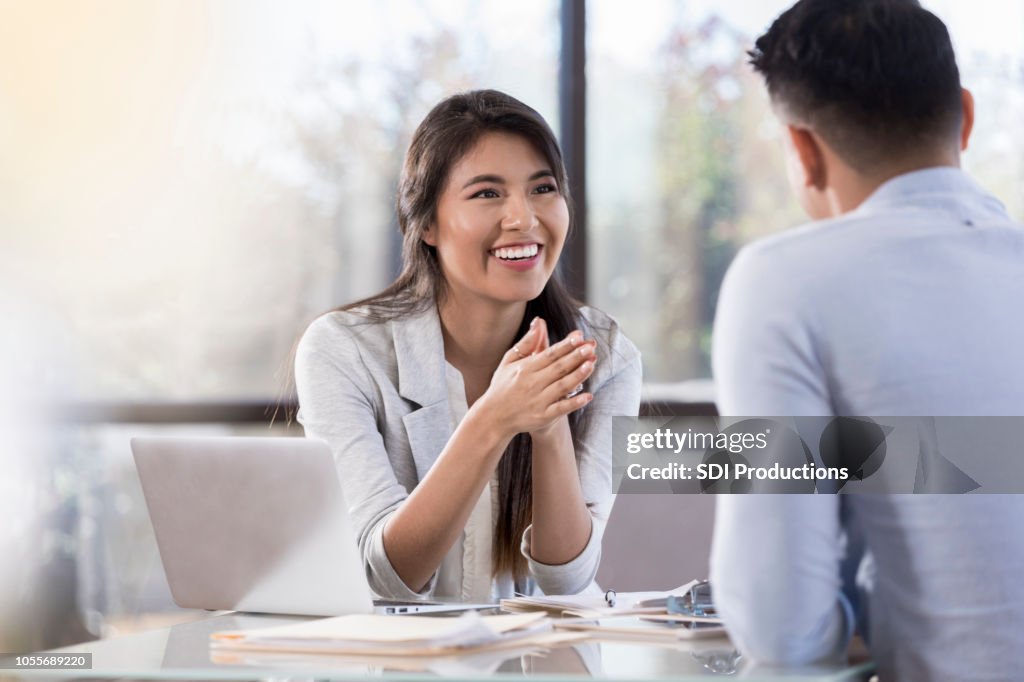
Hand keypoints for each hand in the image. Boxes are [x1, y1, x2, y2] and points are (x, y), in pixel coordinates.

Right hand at [473, 318, 596, 440]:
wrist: (493, 417)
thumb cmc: (503, 385)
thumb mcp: (510, 361)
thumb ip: (527, 342)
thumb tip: (539, 321)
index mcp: (526, 368)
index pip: (549, 354)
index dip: (565, 345)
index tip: (579, 336)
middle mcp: (532, 383)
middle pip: (558, 368)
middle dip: (575, 357)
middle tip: (591, 347)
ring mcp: (538, 401)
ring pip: (562, 386)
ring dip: (577, 375)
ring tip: (591, 364)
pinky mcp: (543, 416)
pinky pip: (561, 409)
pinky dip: (574, 403)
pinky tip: (588, 396)